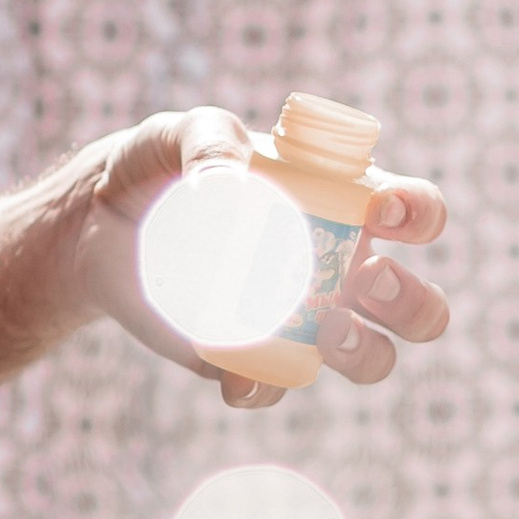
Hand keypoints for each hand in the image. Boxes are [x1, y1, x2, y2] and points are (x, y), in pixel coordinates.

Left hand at [75, 111, 449, 402]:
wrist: (98, 222)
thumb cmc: (162, 163)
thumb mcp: (184, 131)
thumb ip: (210, 139)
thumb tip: (227, 188)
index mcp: (345, 205)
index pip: (416, 212)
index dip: (421, 213)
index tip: (381, 209)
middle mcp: (339, 268)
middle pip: (416, 306)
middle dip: (412, 302)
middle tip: (365, 278)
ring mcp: (300, 321)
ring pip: (370, 357)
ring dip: (365, 353)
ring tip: (325, 331)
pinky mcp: (248, 358)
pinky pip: (276, 385)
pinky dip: (265, 386)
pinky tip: (238, 375)